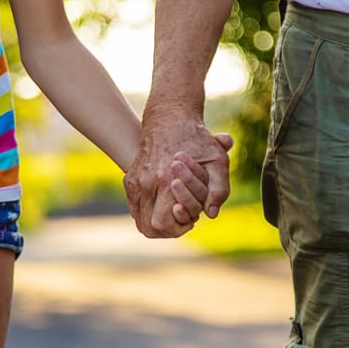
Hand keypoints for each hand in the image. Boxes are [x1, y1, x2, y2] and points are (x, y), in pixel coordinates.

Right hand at [123, 103, 230, 237]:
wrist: (169, 118)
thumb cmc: (196, 139)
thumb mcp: (217, 160)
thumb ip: (218, 189)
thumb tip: (211, 213)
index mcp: (164, 180)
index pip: (163, 224)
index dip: (179, 228)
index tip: (191, 219)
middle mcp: (145, 183)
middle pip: (149, 228)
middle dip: (168, 230)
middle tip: (183, 219)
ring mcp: (135, 182)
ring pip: (140, 220)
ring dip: (157, 223)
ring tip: (174, 213)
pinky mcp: (129, 180)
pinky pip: (135, 208)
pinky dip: (148, 212)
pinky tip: (164, 204)